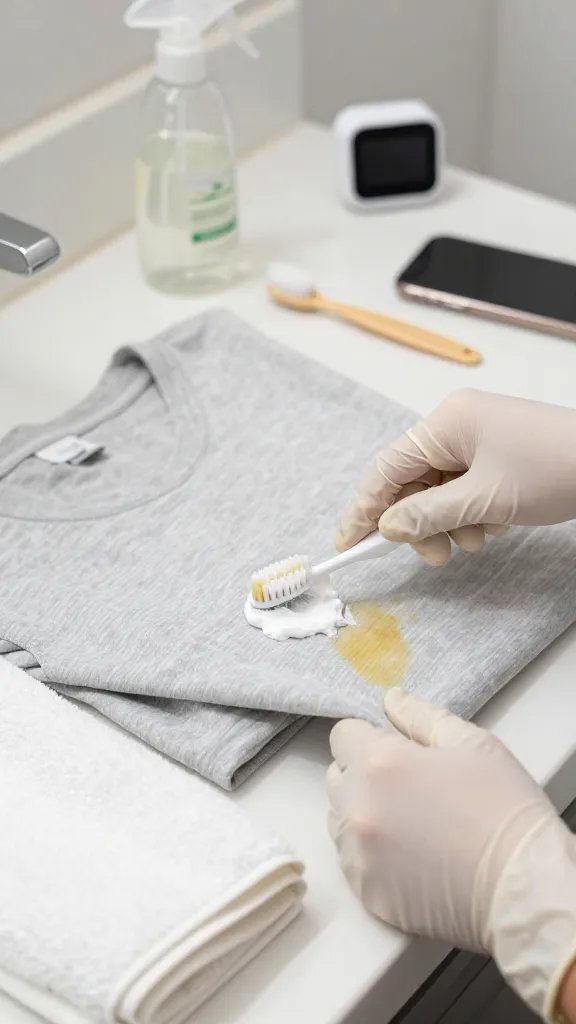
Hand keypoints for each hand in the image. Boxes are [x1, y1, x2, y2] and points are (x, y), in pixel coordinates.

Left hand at [327, 690, 575, 1019]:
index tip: (395, 751)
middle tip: (409, 788)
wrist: (523, 885)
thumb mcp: (471, 744)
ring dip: (365, 816)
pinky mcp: (366, 891)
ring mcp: (358, 853)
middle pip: (336, 778)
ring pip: (340, 821)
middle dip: (363, 776)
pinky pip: (353, 863)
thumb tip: (391, 700)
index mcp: (379, 763)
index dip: (369, 738)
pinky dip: (373, 857)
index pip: (342, 735)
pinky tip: (412, 856)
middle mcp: (358, 807)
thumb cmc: (503, 810)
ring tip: (413, 824)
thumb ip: (420, 716)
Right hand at [336, 389, 575, 564]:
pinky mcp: (497, 455)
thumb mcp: (484, 501)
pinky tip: (493, 526)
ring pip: (438, 490)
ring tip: (474, 541)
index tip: (348, 544)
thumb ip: (428, 515)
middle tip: (434, 556)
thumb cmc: (556, 468)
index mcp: (447, 423)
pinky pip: (463, 489)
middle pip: (411, 482)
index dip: (364, 508)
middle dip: (418, 523)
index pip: (386, 468)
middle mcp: (457, 426)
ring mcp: (478, 439)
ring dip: (448, 523)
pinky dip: (469, 514)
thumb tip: (387, 527)